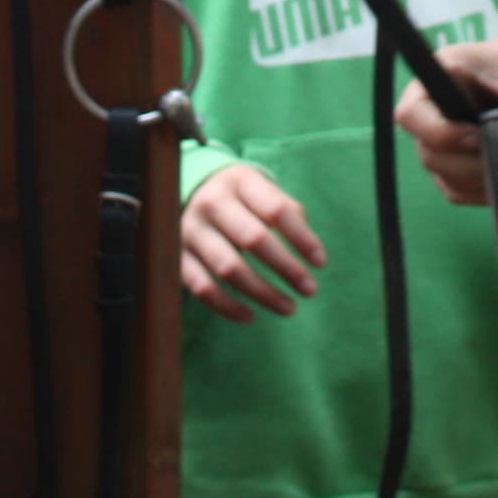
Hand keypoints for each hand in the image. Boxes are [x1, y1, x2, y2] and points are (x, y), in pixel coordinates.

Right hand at [180, 162, 325, 322]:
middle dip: (286, 268)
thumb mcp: (262, 193)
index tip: (321, 263)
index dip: (302, 238)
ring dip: (262, 292)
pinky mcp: (176, 256)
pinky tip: (251, 316)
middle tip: (310, 290)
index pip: (276, 210)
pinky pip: (202, 288)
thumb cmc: (242, 199)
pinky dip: (228, 307)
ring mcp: (190, 229)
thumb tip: (311, 252)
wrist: (191, 192)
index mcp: (239, 182)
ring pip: (228, 268)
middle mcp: (211, 202)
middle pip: (253, 239)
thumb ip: (287, 214)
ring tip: (289, 307)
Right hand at [396, 26, 497, 210]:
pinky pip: (461, 192)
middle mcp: (430, 111)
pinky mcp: (453, 166)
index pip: (411, 114)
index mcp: (440, 75)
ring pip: (448, 179)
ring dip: (491, 181)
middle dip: (481, 165)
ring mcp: (438, 143)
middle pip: (431, 155)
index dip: (441, 133)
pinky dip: (491, 192)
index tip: (481, 136)